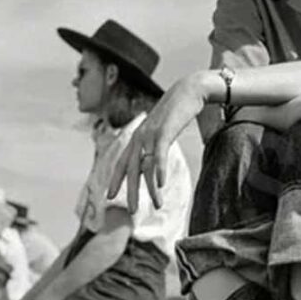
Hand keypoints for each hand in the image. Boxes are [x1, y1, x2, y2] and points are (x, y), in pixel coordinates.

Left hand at [109, 74, 207, 210]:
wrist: (191, 89)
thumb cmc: (179, 110)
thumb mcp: (165, 128)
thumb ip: (159, 143)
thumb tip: (158, 156)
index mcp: (139, 136)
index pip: (122, 161)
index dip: (116, 179)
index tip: (110, 196)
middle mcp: (141, 135)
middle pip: (131, 169)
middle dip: (131, 191)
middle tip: (131, 210)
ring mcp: (151, 133)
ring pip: (147, 166)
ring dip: (150, 188)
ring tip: (155, 205)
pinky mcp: (165, 131)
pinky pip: (159, 155)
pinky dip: (159, 170)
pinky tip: (160, 184)